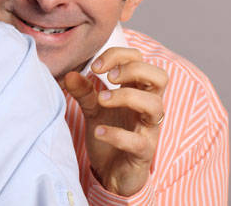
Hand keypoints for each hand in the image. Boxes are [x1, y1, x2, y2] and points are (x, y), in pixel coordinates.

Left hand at [62, 47, 167, 196]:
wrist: (111, 173)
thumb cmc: (109, 134)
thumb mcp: (93, 109)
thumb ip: (84, 91)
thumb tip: (69, 74)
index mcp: (137, 91)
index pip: (140, 60)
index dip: (119, 56)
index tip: (96, 67)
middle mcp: (148, 107)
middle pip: (160, 77)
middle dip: (133, 69)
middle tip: (108, 78)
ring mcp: (149, 130)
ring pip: (155, 105)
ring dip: (127, 97)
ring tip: (102, 101)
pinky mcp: (144, 153)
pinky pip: (139, 142)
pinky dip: (117, 134)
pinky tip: (98, 131)